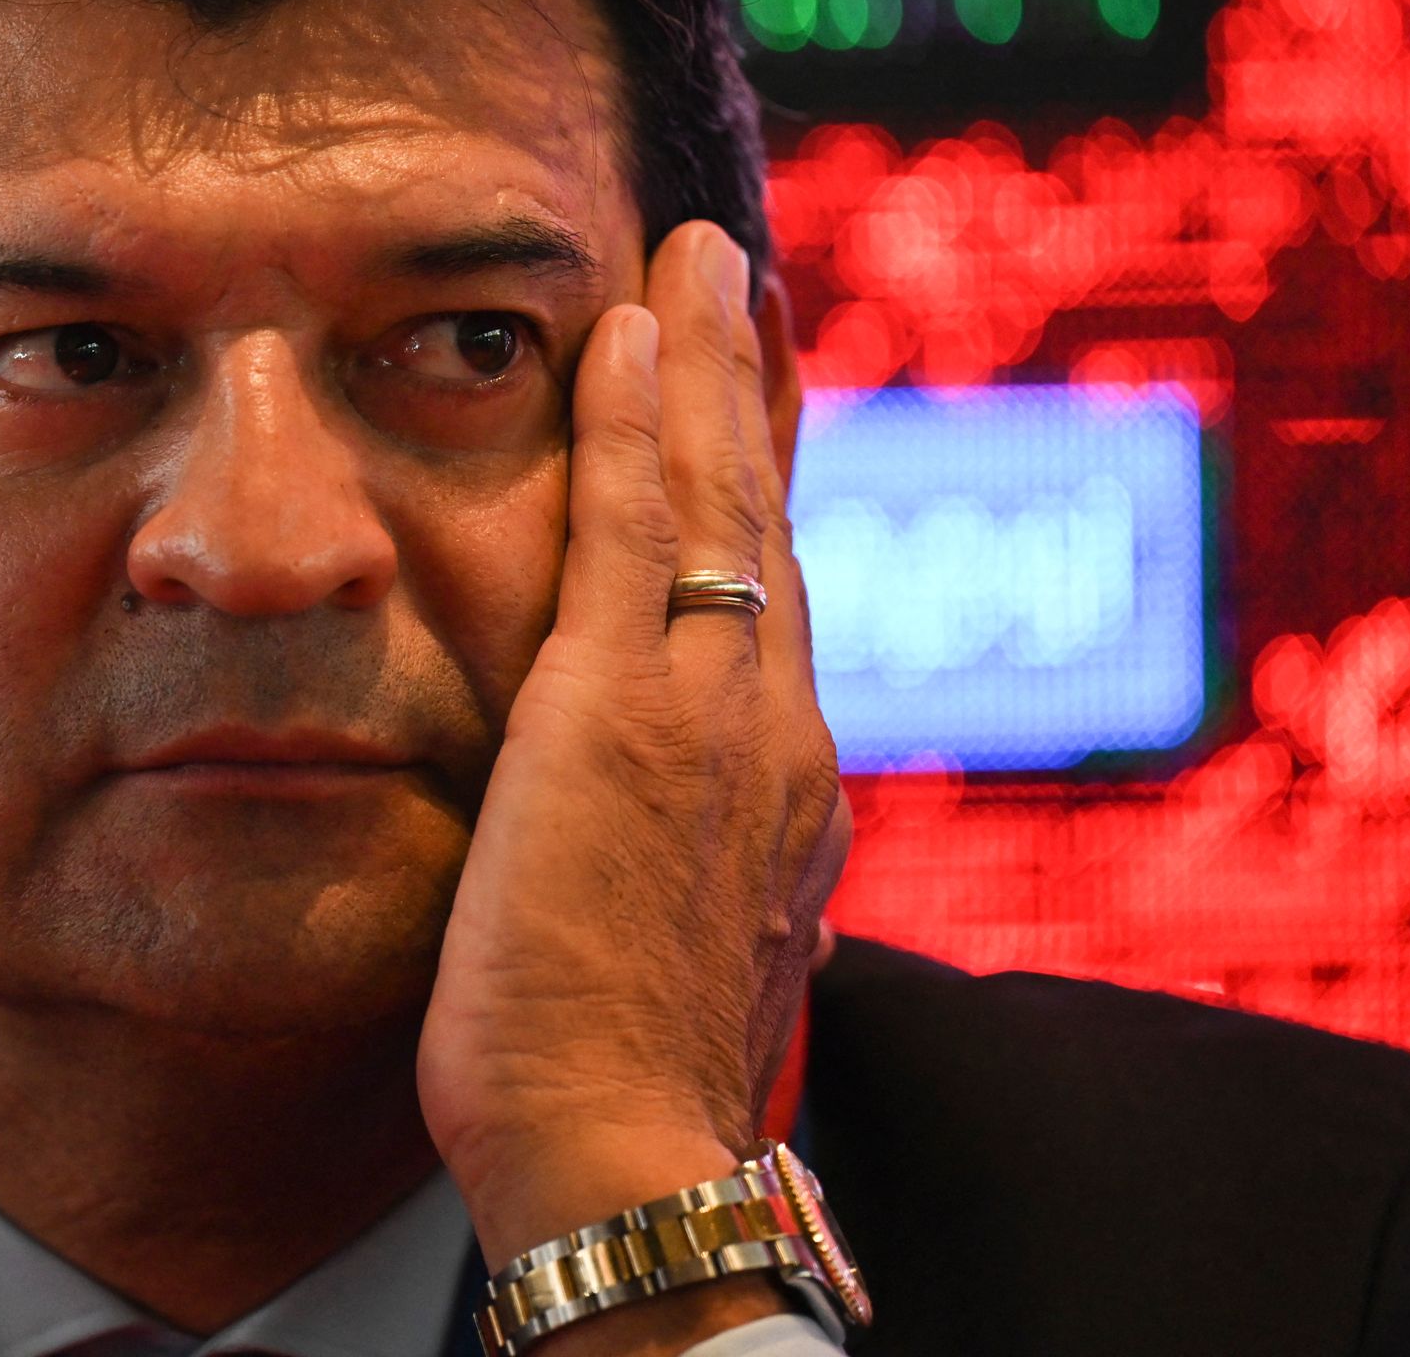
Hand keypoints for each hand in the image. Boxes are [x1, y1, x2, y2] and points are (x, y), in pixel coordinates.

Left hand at [416, 221, 849, 1292]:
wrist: (625, 1155)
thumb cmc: (628, 1085)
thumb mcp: (688, 951)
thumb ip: (713, 876)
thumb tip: (740, 877)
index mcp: (783, 787)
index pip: (773, 600)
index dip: (765, 491)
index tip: (752, 404)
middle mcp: (778, 729)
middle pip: (770, 520)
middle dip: (756, 391)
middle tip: (741, 277)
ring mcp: (716, 710)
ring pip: (725, 497)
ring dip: (708, 363)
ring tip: (693, 254)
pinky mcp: (629, 709)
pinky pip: (643, 526)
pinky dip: (645, 419)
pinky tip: (626, 330)